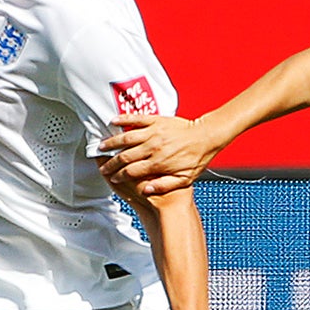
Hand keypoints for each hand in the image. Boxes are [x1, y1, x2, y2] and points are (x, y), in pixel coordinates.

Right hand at [99, 114, 217, 195]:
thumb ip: (164, 186)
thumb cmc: (197, 157)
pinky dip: (123, 119)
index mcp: (158, 163)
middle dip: (111, 163)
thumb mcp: (184, 179)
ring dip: (111, 142)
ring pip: (126, 138)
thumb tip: (146, 191)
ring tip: (101, 146)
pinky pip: (136, 119)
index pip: (131, 172)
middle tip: (103, 166)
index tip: (113, 178)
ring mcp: (153, 132)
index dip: (119, 176)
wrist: (207, 136)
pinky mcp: (156, 120)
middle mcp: (153, 147)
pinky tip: (113, 121)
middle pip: (125, 156)